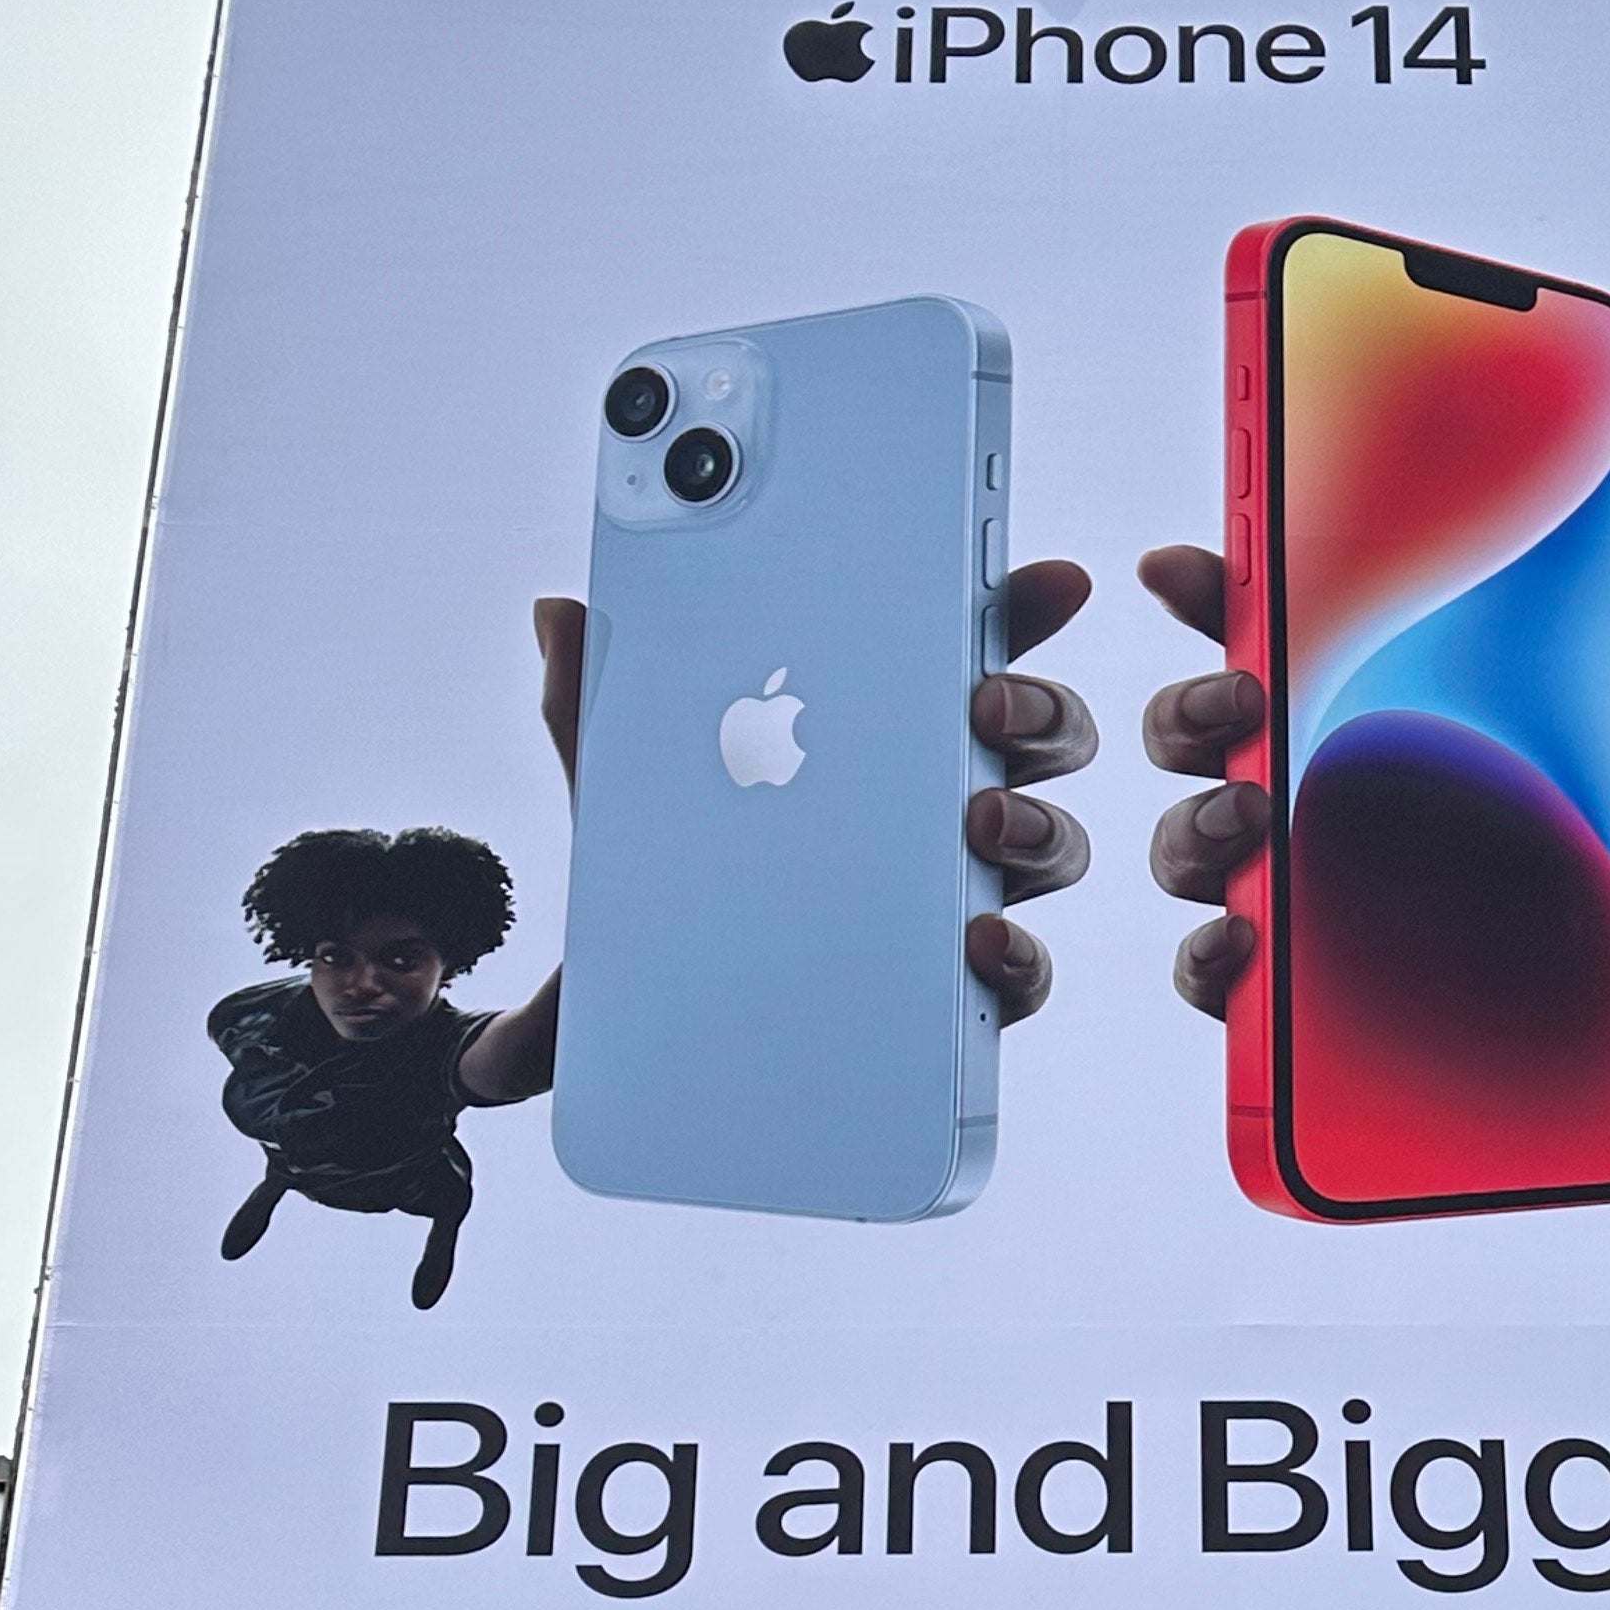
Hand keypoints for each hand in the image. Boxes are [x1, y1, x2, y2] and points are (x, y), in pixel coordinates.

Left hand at [531, 568, 1098, 1022]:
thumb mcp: (617, 791)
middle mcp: (935, 812)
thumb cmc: (656, 887)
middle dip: (1040, 708)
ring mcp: (954, 900)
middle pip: (1041, 742)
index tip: (1049, 578)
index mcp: (878, 736)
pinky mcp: (949, 1000)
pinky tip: (978, 939)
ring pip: (1050, 847)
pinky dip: (1018, 957)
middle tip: (988, 703)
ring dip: (1037, 823)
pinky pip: (1017, 976)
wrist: (619, 1031)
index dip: (1017, 610)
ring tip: (981, 820)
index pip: (965, 656)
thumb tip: (559, 614)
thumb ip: (595, 705)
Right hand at [1139, 549, 1609, 1020]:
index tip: (1180, 566)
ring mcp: (1284, 885)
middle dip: (1191, 712)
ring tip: (1250, 818)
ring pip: (1187, 845)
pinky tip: (1241, 944)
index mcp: (1354, 716)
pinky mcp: (1285, 984)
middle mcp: (1301, 792)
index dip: (1209, 595)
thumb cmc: (1575, 860)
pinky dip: (1205, 958)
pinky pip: (1211, 969)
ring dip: (1193, 826)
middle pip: (1194, 735)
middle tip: (1244, 700)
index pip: (1261, 639)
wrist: (1604, 998)